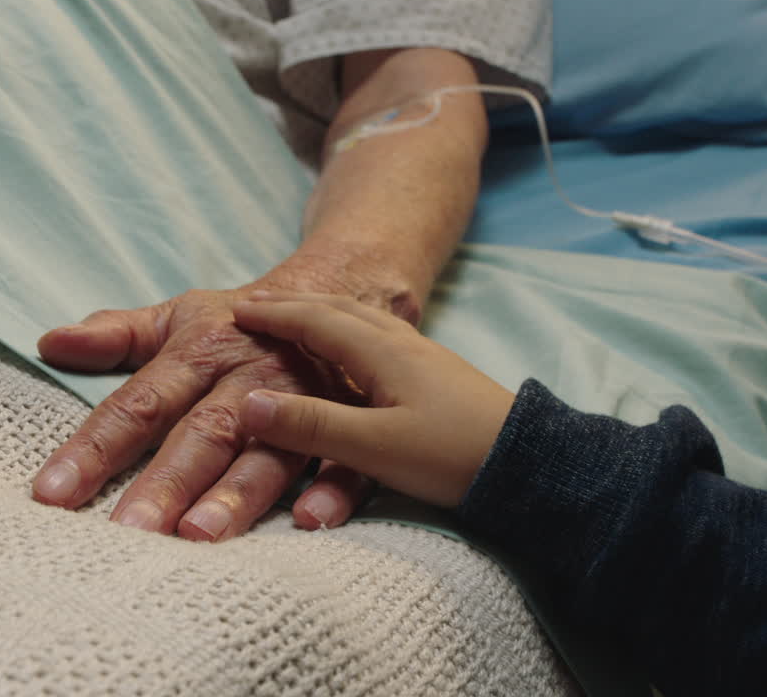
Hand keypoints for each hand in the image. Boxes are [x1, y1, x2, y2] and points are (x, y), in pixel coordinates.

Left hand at [31, 280, 374, 541]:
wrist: (343, 292)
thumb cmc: (244, 322)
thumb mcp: (180, 317)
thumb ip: (116, 335)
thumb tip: (47, 342)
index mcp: (203, 351)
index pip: (139, 404)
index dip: (95, 447)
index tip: (52, 492)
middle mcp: (251, 379)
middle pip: (202, 433)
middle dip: (165, 483)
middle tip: (130, 531)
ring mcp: (305, 403)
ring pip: (270, 451)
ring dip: (237, 494)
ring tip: (200, 536)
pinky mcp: (352, 424)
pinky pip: (348, 459)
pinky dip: (332, 489)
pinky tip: (308, 521)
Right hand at [233, 292, 515, 507]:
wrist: (530, 463)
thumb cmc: (452, 456)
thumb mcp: (375, 447)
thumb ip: (312, 426)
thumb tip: (249, 403)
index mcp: (381, 350)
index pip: (315, 320)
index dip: (274, 315)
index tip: (237, 308)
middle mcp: (400, 343)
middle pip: (338, 310)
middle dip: (293, 306)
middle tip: (257, 304)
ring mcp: (422, 357)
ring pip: (361, 320)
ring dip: (322, 314)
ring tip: (297, 317)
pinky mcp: (436, 377)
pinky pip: (379, 337)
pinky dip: (349, 331)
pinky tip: (355, 349)